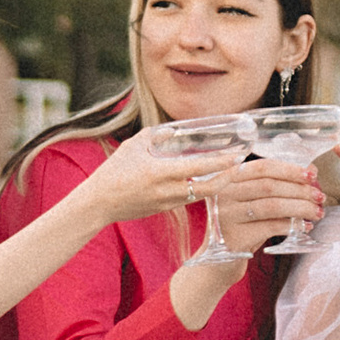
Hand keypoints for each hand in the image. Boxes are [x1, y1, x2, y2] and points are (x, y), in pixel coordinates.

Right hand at [85, 125, 248, 229]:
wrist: (98, 204)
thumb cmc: (113, 172)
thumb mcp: (133, 146)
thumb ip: (156, 135)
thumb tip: (173, 130)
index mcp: (160, 172)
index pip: (199, 166)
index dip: (221, 162)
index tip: (237, 155)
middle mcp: (168, 190)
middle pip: (209, 187)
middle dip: (228, 177)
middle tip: (240, 165)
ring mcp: (168, 202)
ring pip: (202, 194)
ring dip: (218, 183)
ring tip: (229, 171)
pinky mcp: (165, 209)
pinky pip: (190, 198)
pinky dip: (202, 189)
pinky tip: (208, 180)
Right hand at [200, 149, 323, 257]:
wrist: (219, 262)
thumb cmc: (242, 226)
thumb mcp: (255, 201)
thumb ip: (278, 184)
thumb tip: (311, 170)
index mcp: (227, 179)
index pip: (262, 167)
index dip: (289, 170)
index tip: (312, 175)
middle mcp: (223, 195)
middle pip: (269, 186)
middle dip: (299, 190)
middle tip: (320, 196)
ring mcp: (227, 216)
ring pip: (272, 206)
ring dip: (300, 207)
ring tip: (318, 212)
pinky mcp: (235, 237)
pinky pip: (271, 226)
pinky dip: (292, 225)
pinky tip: (305, 226)